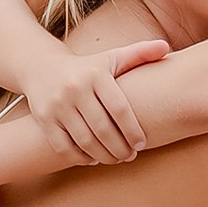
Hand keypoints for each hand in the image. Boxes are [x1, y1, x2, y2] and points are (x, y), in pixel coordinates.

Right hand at [30, 36, 169, 163]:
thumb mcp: (112, 57)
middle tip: (130, 156)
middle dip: (120, 148)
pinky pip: (63, 146)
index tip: (142, 144)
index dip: (133, 130)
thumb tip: (165, 47)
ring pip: (84, 140)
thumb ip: (140, 53)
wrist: (42, 67)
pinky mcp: (43, 118)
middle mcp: (74, 89)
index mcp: (95, 74)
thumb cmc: (87, 67)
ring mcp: (57, 105)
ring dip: (103, 156)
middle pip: (102, 129)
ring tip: (115, 159)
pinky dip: (80, 157)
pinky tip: (93, 159)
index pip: (119, 108)